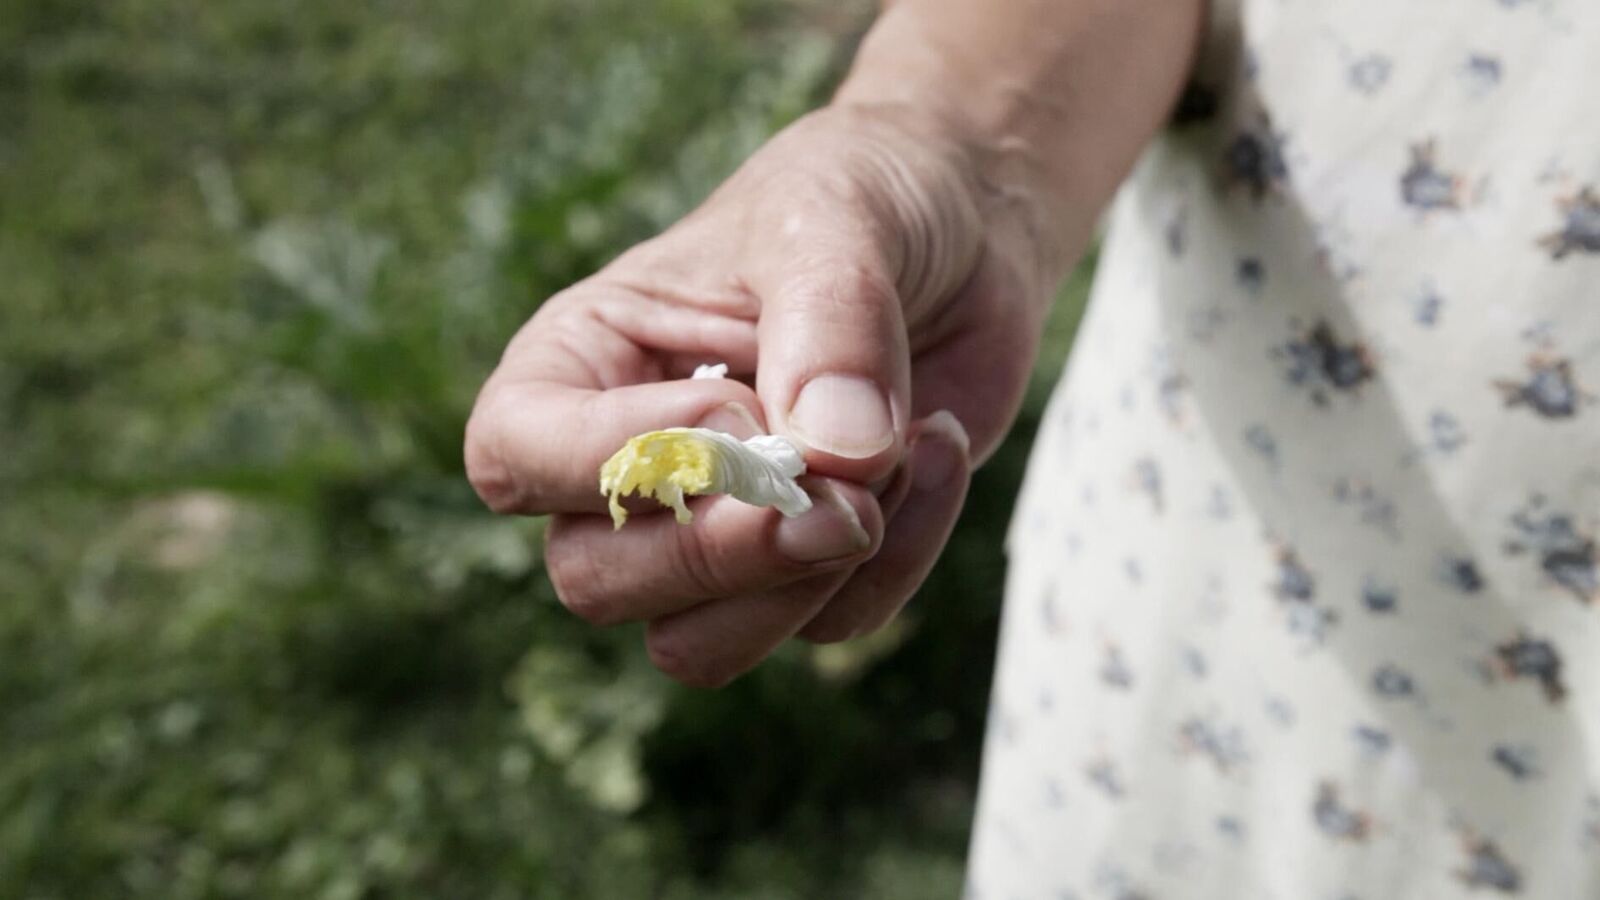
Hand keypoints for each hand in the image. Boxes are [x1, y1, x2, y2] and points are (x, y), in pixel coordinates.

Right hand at [464, 103, 1055, 686]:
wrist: (963, 226)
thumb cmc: (862, 199)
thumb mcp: (835, 223)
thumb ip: (828, 331)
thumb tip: (834, 460)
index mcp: (580, 362)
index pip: (516, 455)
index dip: (619, 462)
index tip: (743, 410)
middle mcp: (625, 465)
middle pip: (598, 581)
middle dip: (727, 552)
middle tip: (844, 493)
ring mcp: (710, 529)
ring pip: (697, 646)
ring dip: (810, 579)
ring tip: (901, 451)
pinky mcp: (804, 571)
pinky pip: (828, 624)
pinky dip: (902, 554)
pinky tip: (939, 445)